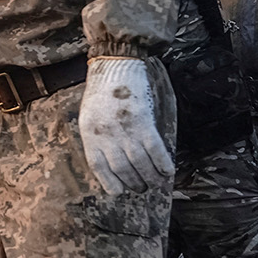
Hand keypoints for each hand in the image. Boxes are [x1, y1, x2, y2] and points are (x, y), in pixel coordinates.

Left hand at [78, 57, 174, 194]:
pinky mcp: (142, 122)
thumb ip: (97, 136)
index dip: (110, 182)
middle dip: (134, 182)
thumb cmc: (101, 91)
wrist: (115, 66)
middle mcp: (106, 136)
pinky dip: (162, 163)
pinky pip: (154, 149)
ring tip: (156, 183)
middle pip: (122, 168)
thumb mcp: (89, 115)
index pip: (99, 167)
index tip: (119, 192)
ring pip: (139, 163)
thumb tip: (110, 158)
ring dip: (150, 177)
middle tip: (142, 188)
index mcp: (90, 135)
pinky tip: (168, 171)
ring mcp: (124, 130)